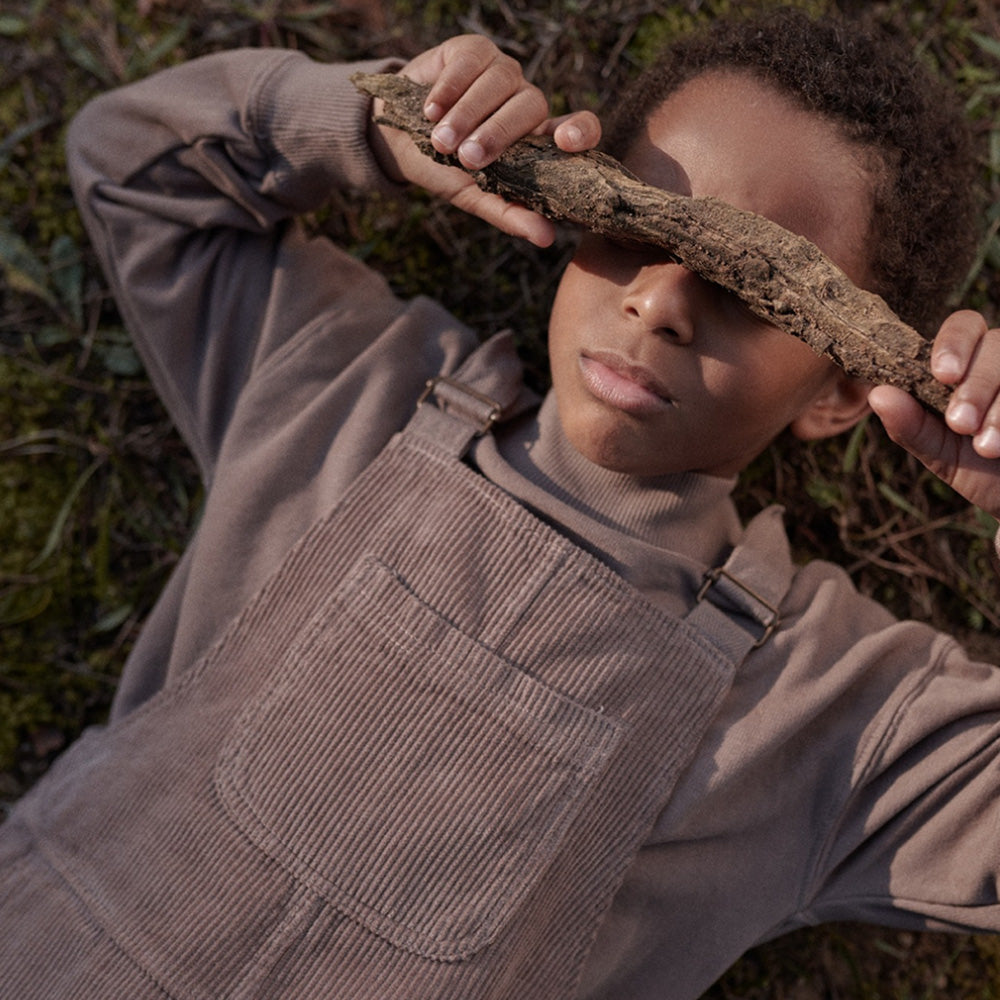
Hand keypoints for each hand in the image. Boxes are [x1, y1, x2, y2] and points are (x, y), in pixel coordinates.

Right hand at [368, 34, 600, 246]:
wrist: (396, 140)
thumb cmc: (443, 169)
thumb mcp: (475, 196)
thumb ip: (509, 214)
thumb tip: (547, 238)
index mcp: (536, 138)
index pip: (579, 127)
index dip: (580, 130)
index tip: (565, 143)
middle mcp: (524, 100)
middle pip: (531, 104)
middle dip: (499, 133)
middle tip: (468, 159)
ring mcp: (500, 72)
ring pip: (499, 82)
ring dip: (468, 114)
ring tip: (441, 141)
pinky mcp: (471, 50)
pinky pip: (470, 62)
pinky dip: (449, 89)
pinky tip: (431, 111)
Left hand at [868, 310, 999, 516]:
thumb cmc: (982, 471)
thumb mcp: (942, 453)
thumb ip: (911, 425)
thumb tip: (877, 393)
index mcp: (972, 363)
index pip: (964, 326)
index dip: (953, 344)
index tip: (941, 375)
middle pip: (998, 343)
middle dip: (976, 385)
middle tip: (961, 424)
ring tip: (988, 448)